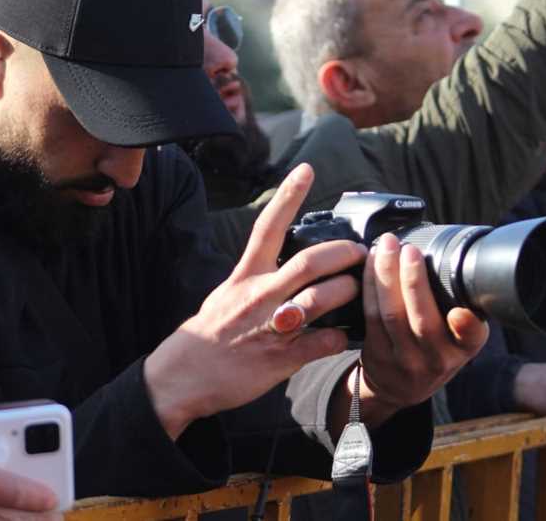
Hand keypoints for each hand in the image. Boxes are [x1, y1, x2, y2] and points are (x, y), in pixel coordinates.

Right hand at [144, 163, 364, 438]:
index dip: (288, 196)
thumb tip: (280, 262)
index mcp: (246, 275)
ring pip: (319, 300)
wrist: (183, 375)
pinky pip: (321, 343)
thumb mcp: (228, 292)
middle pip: (308, 262)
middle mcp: (260, 295)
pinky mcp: (281, 358)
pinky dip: (339, 337)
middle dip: (341, 253)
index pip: (268, 227)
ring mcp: (272, 326)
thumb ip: (257, 276)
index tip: (307, 170)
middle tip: (361, 251)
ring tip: (359, 289)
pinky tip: (345, 335)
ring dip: (345, 292)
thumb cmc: (209, 332)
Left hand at [352, 234, 488, 426]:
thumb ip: (463, 311)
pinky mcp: (376, 352)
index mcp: (463, 349)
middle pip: (423, 320)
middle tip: (408, 249)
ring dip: (387, 276)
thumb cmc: (434, 350)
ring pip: (392, 315)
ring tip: (387, 247)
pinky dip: (370, 284)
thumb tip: (455, 261)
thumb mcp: (460, 338)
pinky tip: (372, 262)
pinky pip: (371, 314)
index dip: (466, 327)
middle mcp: (435, 359)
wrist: (399, 387)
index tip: (460, 311)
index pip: (470, 339)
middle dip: (414, 281)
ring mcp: (403, 359)